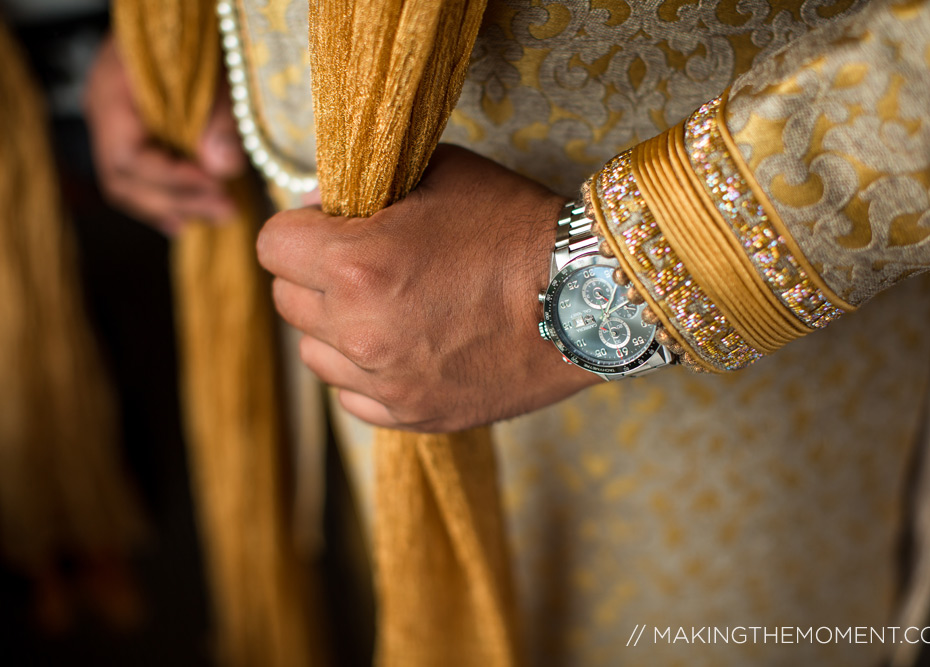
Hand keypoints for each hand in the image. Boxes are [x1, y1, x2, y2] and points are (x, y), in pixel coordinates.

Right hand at [84, 36, 245, 235]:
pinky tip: (190, 217)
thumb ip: (216, 113)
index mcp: (111, 93)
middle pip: (124, 179)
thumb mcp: (210, 64)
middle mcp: (104, 113)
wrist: (178, 9)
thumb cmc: (193, 27)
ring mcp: (114, 124)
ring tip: (219, 216)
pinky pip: (138, 177)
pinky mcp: (134, 132)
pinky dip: (166, 199)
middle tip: (227, 211)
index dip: (173, 179)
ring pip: (129, 184)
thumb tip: (224, 168)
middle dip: (177, 200)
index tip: (217, 186)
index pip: (127, 156)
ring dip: (175, 205)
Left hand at [257, 145, 601, 431]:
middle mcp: (360, 331)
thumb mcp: (439, 174)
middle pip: (287, 300)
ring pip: (314, 353)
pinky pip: (352, 396)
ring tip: (386, 308)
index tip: (330, 226)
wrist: (587, 298)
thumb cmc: (516, 227)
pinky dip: (365, 372)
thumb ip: (365, 189)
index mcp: (356, 265)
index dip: (300, 229)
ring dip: (335, 327)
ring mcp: (386, 382)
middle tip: (363, 263)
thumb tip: (320, 210)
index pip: (272, 246)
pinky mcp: (413, 416)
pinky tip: (404, 346)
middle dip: (315, 276)